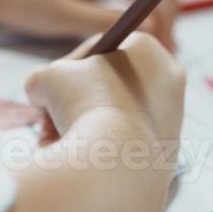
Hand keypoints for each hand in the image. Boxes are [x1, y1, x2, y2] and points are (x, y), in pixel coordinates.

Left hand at [0, 0, 179, 48]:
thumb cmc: (23, 1)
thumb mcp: (60, 17)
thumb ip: (103, 20)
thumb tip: (147, 28)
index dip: (165, 18)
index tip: (165, 48)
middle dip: (169, 14)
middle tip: (164, 52)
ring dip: (162, 9)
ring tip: (155, 45)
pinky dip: (148, 4)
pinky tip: (140, 31)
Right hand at [24, 33, 185, 143]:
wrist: (113, 163)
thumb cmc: (83, 107)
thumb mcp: (47, 79)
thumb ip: (42, 79)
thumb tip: (41, 95)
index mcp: (149, 51)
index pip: (102, 48)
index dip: (70, 63)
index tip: (54, 80)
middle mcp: (169, 82)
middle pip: (110, 85)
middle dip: (73, 100)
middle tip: (51, 112)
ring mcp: (171, 121)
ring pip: (114, 117)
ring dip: (79, 125)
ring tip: (55, 138)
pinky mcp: (166, 156)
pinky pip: (123, 146)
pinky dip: (97, 150)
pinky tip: (74, 158)